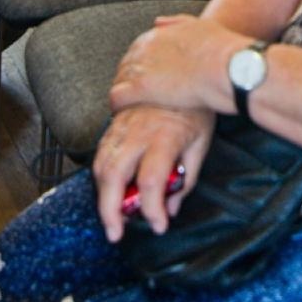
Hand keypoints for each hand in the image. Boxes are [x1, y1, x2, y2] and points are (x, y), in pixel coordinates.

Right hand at [93, 104, 214, 241]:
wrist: (184, 69)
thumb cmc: (196, 107)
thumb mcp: (201, 143)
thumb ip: (185, 179)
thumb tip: (170, 208)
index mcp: (164, 137)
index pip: (151, 181)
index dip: (152, 209)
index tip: (158, 226)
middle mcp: (138, 131)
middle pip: (114, 175)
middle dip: (110, 210)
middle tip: (116, 232)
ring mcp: (123, 125)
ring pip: (100, 163)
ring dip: (101, 195)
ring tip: (111, 216)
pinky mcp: (115, 121)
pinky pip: (100, 151)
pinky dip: (100, 175)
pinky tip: (108, 188)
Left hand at [109, 14, 241, 114]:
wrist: (225, 67)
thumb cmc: (220, 50)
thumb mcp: (200, 26)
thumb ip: (177, 22)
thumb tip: (158, 21)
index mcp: (159, 33)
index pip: (138, 49)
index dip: (141, 65)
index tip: (146, 75)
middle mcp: (145, 47)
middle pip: (126, 64)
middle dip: (129, 78)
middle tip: (136, 92)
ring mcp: (141, 67)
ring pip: (120, 79)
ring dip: (123, 92)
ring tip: (127, 105)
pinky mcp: (140, 88)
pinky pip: (117, 96)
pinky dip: (116, 105)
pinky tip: (120, 111)